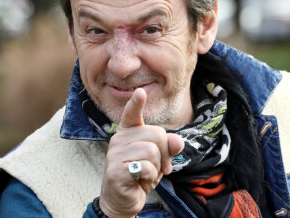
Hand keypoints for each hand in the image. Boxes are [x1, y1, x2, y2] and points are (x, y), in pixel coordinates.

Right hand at [99, 88, 183, 217]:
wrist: (123, 200)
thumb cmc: (140, 174)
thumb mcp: (159, 159)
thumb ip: (168, 147)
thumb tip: (177, 141)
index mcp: (129, 132)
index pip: (131, 114)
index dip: (136, 103)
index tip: (140, 92)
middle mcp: (119, 139)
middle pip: (156, 134)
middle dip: (164, 153)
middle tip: (157, 166)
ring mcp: (115, 154)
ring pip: (152, 151)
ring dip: (156, 168)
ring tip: (147, 174)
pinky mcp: (116, 170)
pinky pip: (145, 166)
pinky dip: (150, 176)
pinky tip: (141, 180)